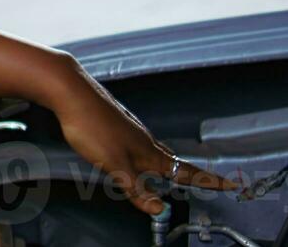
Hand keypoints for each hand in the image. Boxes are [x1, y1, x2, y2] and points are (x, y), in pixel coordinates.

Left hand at [48, 66, 236, 214]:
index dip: (208, 181)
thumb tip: (159, 208)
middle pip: (173, 160)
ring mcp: (130, 127)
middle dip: (191, 173)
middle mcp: (144, 138)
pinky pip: (139, 139)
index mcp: (148, 152)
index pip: (186, 172)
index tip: (229, 184)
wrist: (70, 90)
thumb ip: (136, 189)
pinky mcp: (115, 120)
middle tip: (208, 181)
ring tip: (175, 171)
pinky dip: (148, 150)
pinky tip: (138, 149)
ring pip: (156, 149)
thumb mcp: (113, 165)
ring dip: (170, 162)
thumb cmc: (90, 124)